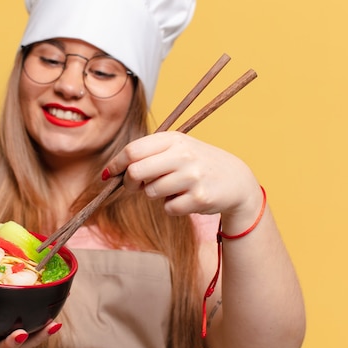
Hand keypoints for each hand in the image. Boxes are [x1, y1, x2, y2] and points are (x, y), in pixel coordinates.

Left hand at [105, 131, 260, 219]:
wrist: (236, 180)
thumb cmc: (198, 164)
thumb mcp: (178, 149)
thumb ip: (148, 155)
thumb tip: (113, 171)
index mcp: (174, 139)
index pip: (133, 150)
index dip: (117, 164)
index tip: (110, 173)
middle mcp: (183, 155)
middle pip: (136, 171)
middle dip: (129, 182)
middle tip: (134, 186)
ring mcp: (192, 176)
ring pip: (151, 192)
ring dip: (155, 194)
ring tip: (173, 188)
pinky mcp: (199, 198)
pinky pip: (168, 208)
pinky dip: (172, 207)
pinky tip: (186, 198)